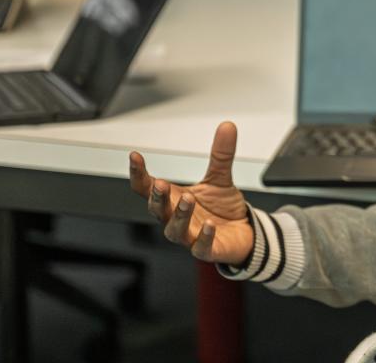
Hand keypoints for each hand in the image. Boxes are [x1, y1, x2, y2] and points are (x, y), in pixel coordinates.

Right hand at [129, 121, 254, 265]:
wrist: (240, 233)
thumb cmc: (221, 208)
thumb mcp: (220, 177)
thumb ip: (221, 154)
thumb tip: (227, 126)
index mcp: (173, 199)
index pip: (147, 187)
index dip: (138, 173)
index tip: (134, 156)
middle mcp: (176, 218)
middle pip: (156, 210)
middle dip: (157, 197)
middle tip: (160, 184)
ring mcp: (189, 236)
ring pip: (174, 230)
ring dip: (179, 215)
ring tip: (188, 200)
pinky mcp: (207, 250)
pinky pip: (200, 247)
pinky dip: (204, 237)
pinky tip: (209, 226)